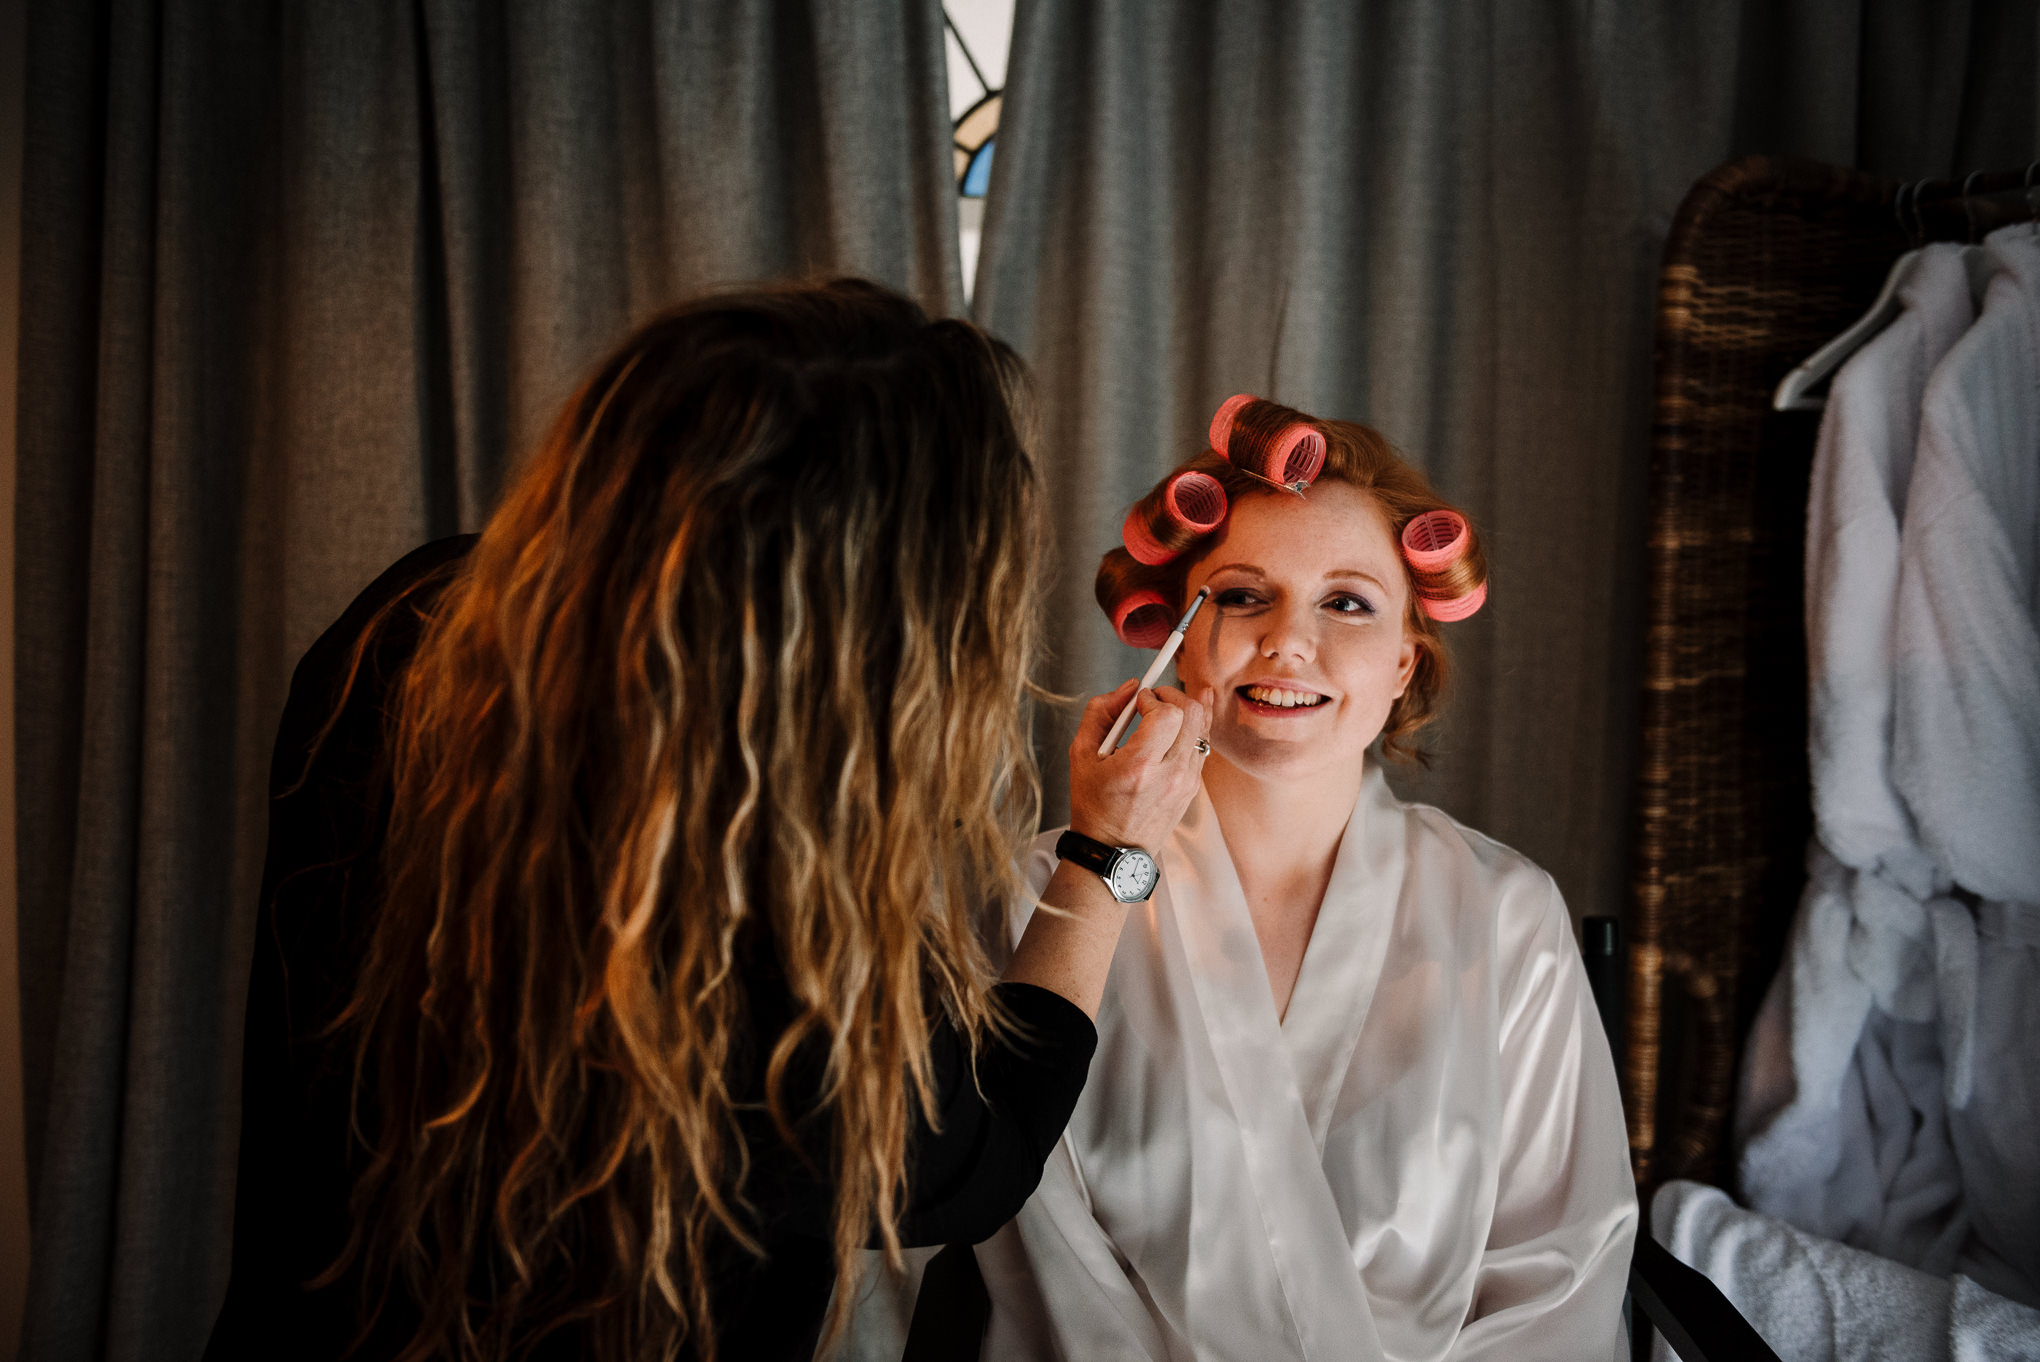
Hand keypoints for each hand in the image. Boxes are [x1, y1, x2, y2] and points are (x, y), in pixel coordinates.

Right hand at [1066, 680, 1213, 851]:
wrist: (1114, 850)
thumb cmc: (1094, 805)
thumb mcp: (1081, 755)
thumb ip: (1100, 712)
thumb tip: (1128, 687)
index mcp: (1140, 766)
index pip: (1167, 714)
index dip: (1154, 697)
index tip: (1139, 701)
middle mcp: (1170, 775)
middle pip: (1192, 715)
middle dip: (1173, 696)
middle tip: (1154, 698)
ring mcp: (1187, 783)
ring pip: (1203, 727)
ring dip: (1185, 710)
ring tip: (1168, 705)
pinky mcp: (1194, 787)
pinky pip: (1203, 746)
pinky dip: (1193, 728)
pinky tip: (1188, 715)